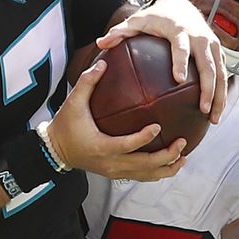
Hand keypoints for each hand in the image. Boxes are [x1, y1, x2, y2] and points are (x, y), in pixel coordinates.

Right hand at [43, 59, 187, 181]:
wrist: (55, 150)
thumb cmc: (65, 126)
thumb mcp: (73, 103)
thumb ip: (87, 83)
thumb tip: (103, 63)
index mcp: (101, 147)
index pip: (126, 145)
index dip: (143, 138)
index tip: (158, 126)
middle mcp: (110, 163)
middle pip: (144, 165)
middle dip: (167, 156)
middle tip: (182, 142)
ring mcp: (114, 171)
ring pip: (146, 175)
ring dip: (167, 168)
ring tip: (183, 157)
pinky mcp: (116, 174)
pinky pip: (141, 176)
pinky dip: (157, 171)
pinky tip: (170, 162)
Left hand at [96, 0, 227, 121]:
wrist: (181, 7)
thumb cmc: (156, 18)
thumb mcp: (137, 22)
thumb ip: (119, 33)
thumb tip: (101, 43)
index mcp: (180, 31)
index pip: (182, 47)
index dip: (181, 62)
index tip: (178, 80)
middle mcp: (200, 38)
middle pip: (208, 65)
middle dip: (208, 88)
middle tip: (202, 109)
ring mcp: (212, 46)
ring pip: (220, 74)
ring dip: (219, 96)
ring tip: (212, 119)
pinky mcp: (218, 53)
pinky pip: (223, 75)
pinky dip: (221, 94)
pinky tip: (213, 113)